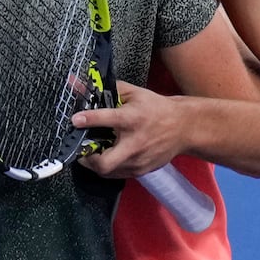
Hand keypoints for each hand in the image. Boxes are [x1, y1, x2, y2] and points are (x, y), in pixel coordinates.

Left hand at [71, 82, 186, 177]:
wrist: (184, 128)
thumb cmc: (157, 109)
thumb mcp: (135, 93)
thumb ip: (109, 90)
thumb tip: (83, 85)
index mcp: (133, 119)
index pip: (107, 120)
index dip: (88, 120)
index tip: (75, 120)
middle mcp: (135, 143)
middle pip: (104, 163)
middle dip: (87, 158)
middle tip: (81, 149)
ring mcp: (138, 160)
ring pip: (108, 172)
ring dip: (95, 163)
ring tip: (92, 151)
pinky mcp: (141, 170)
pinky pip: (117, 174)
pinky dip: (108, 167)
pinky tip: (107, 156)